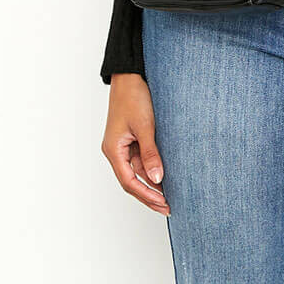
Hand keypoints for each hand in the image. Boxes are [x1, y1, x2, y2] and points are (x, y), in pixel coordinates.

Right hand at [102, 73, 170, 214]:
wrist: (130, 76)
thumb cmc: (133, 97)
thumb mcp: (145, 127)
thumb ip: (151, 154)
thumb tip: (157, 178)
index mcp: (113, 150)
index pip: (128, 181)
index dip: (146, 195)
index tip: (163, 203)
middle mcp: (116, 151)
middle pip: (131, 181)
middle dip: (149, 196)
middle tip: (168, 207)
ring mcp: (123, 146)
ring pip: (137, 172)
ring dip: (152, 184)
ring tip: (170, 196)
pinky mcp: (131, 139)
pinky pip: (141, 160)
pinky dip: (152, 170)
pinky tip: (166, 177)